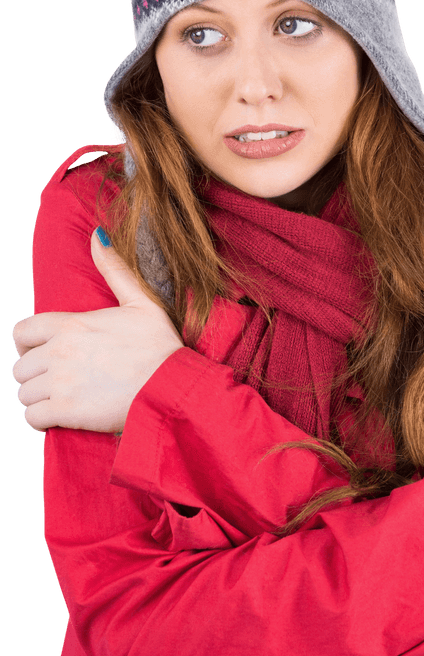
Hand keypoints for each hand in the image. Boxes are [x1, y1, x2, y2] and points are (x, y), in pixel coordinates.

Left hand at [11, 228, 183, 433]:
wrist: (172, 388)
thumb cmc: (162, 347)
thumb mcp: (142, 301)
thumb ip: (114, 269)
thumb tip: (98, 235)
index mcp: (72, 324)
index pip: (21, 331)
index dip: (25, 345)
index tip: (39, 354)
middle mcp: (59, 352)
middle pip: (20, 367)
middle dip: (34, 375)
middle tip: (54, 382)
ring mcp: (60, 383)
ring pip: (23, 394)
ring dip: (36, 399)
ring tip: (58, 401)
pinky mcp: (66, 412)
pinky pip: (32, 418)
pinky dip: (40, 420)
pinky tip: (58, 418)